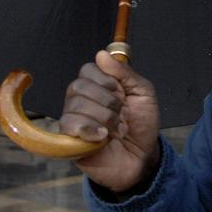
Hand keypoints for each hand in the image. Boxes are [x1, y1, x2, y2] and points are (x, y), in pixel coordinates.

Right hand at [59, 50, 161, 192]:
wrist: (143, 158)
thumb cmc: (142, 125)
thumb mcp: (143, 93)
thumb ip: (125, 73)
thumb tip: (102, 54)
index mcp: (98, 87)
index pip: (87, 70)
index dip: (104, 79)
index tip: (120, 92)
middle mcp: (82, 100)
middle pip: (79, 86)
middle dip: (107, 101)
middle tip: (122, 114)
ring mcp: (74, 119)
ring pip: (76, 105)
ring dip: (104, 118)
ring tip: (117, 130)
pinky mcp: (68, 140)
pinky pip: (69, 125)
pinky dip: (90, 129)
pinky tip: (103, 137)